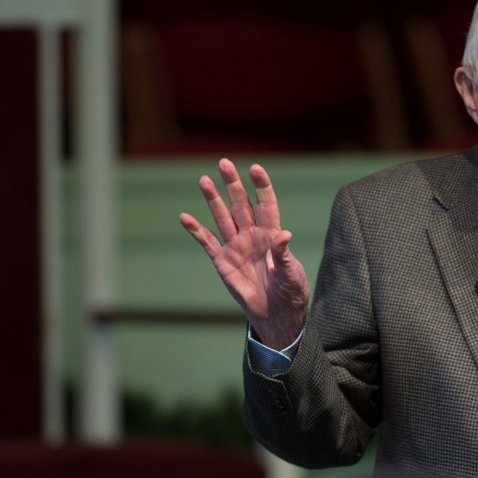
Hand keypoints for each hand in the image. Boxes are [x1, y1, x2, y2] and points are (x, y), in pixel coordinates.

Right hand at [180, 158, 309, 349]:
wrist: (275, 314)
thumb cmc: (290, 292)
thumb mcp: (292, 274)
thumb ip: (285, 255)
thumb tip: (284, 235)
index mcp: (272, 235)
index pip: (266, 205)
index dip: (261, 187)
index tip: (255, 168)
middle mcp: (252, 235)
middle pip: (241, 205)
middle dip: (233, 184)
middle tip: (224, 163)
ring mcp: (236, 246)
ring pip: (222, 217)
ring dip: (213, 199)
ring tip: (204, 180)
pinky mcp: (223, 261)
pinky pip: (207, 242)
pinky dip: (196, 230)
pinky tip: (185, 217)